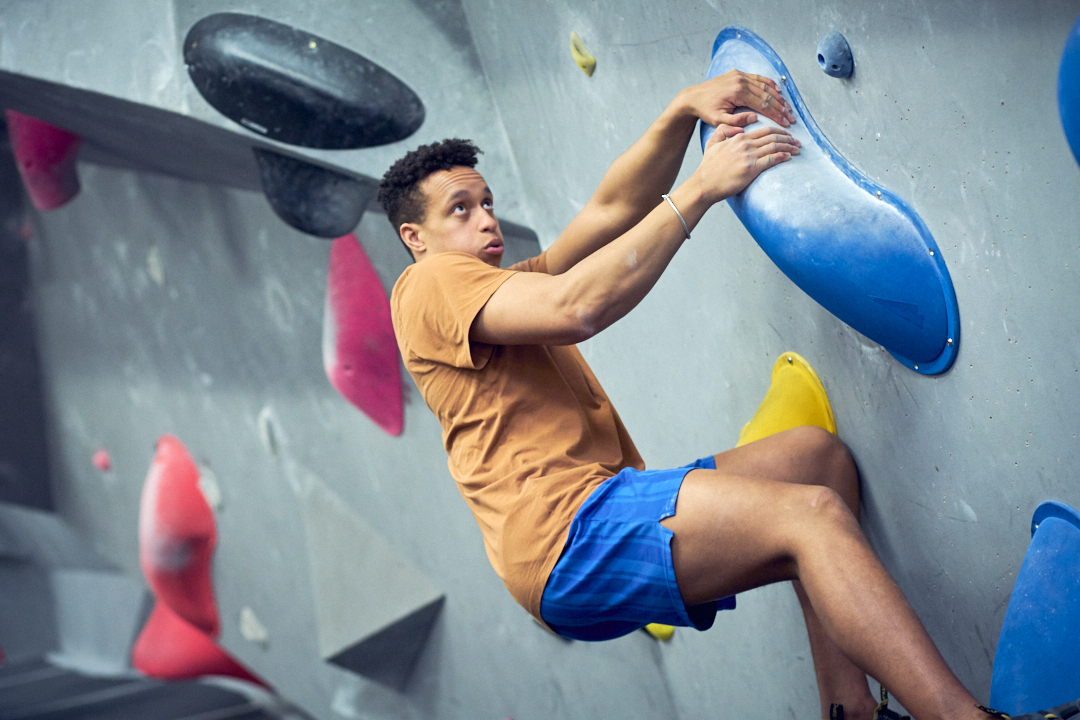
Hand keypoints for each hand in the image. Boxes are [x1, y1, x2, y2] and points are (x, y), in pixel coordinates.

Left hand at [680, 69, 795, 129]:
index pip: (762, 104)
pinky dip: (769, 83)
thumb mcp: (719, 120)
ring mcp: (740, 75)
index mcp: (737, 92)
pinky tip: (778, 90)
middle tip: (791, 117)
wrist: (693, 97)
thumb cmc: (705, 110)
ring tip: (787, 107)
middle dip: (780, 107)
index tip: (785, 122)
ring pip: (764, 85)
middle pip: (767, 94)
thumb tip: (754, 118)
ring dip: (777, 96)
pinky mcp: (738, 73)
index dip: (776, 114)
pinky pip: (757, 78)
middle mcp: (741, 80)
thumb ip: (736, 122)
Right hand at [693, 124, 799, 201]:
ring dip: (789, 147)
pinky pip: (772, 159)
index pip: (764, 130)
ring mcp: (749, 156)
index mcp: (738, 138)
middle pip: (773, 137)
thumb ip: (722, 131)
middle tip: (797, 142)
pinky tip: (789, 157)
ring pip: (775, 147)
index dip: (778, 131)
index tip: (787, 135)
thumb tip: (737, 129)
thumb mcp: (712, 143)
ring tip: (797, 149)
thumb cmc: (707, 167)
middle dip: (788, 138)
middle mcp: (745, 144)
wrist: (704, 184)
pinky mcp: (751, 169)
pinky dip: (783, 156)